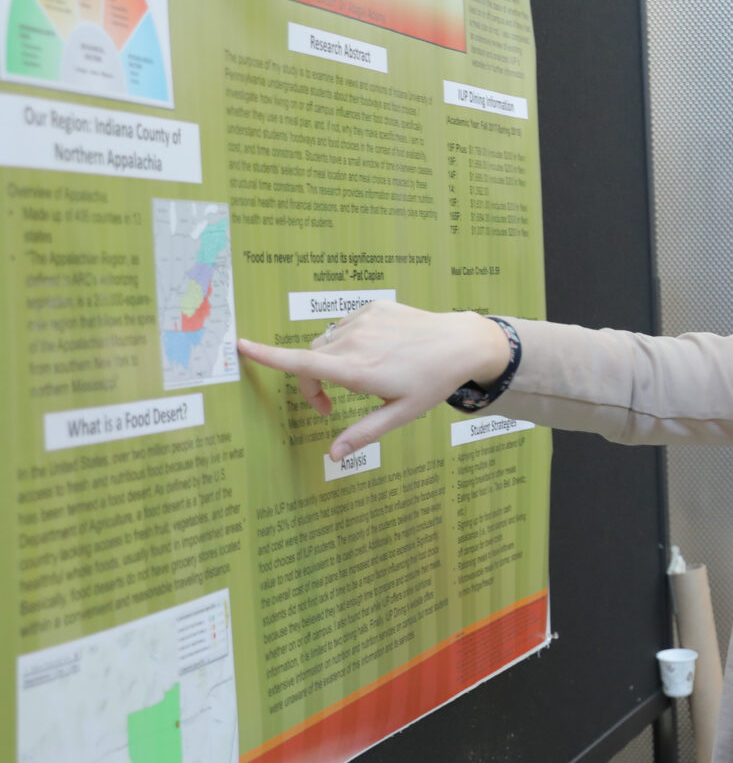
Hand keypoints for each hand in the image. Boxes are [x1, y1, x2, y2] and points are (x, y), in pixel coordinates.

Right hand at [237, 302, 511, 461]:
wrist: (461, 342)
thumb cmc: (432, 382)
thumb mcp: (401, 413)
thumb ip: (363, 433)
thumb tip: (333, 455)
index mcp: (358, 370)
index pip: (302, 363)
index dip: (267, 355)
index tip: (240, 346)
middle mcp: (355, 342)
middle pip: (309, 360)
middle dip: (310, 384)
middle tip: (329, 406)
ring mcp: (363, 320)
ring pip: (325, 343)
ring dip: (330, 361)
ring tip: (361, 376)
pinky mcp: (372, 307)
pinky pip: (344, 326)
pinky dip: (347, 341)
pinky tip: (376, 351)